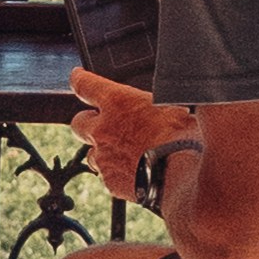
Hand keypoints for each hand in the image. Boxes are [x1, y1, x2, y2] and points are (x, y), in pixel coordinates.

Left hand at [70, 66, 194, 204]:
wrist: (179, 177)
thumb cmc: (181, 138)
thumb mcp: (175, 108)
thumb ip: (159, 105)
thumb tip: (167, 106)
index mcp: (117, 102)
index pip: (85, 85)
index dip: (80, 79)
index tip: (77, 77)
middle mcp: (102, 129)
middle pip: (78, 122)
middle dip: (88, 121)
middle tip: (103, 124)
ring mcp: (103, 158)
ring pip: (92, 153)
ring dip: (104, 151)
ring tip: (126, 152)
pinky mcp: (110, 181)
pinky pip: (108, 175)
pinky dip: (118, 173)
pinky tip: (136, 172)